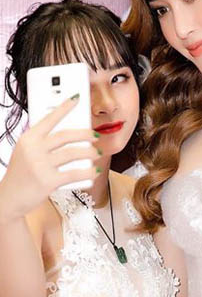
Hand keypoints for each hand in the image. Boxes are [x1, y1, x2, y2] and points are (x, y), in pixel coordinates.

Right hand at [0, 96, 99, 220]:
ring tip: (96, 153)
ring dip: (89, 153)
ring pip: (72, 153)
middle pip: (65, 135)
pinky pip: (74, 174)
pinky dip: (87, 172)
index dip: (64, 108)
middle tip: (95, 136)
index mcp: (28, 138)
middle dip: (84, 134)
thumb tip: (64, 135)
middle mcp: (33, 149)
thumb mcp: (25, 152)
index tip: (76, 99)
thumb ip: (40, 142)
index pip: (49, 118)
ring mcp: (40, 165)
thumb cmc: (21, 175)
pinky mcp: (48, 181)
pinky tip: (93, 172)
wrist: (10, 197)